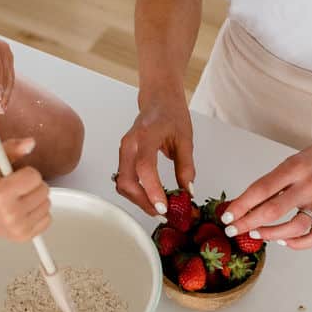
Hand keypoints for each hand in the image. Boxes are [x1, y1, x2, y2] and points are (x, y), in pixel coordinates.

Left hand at [0, 28, 14, 113]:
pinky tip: (2, 100)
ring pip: (10, 78)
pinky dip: (6, 89)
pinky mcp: (9, 59)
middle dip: (2, 94)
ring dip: (6, 94)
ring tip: (0, 109)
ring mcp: (9, 53)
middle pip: (6, 76)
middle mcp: (3, 49)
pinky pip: (9, 76)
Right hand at [0, 138, 49, 240]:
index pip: (34, 176)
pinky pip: (47, 219)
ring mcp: (18, 227)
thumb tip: (31, 143)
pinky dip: (38, 213)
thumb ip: (11, 147)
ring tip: (19, 199)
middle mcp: (10, 213)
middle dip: (33, 186)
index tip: (17, 177)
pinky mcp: (24, 236)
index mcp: (1, 193)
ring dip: (36, 199)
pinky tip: (23, 211)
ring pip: (47, 204)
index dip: (28, 173)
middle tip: (18, 188)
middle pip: (44, 190)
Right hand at [116, 93, 195, 216]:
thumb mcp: (185, 139)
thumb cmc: (171, 113)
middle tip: (162, 213)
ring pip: (123, 183)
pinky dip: (136, 192)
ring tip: (158, 208)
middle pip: (128, 180)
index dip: (152, 190)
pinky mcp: (123, 157)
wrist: (158, 98)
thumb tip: (187, 192)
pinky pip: (124, 179)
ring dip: (138, 200)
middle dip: (143, 201)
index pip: (145, 167)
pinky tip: (150, 198)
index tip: (163, 206)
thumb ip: (186, 167)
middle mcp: (130, 143)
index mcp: (146, 135)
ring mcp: (124, 150)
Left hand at [221, 137, 311, 249]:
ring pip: (294, 228)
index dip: (241, 205)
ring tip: (257, 233)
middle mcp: (309, 186)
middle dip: (248, 223)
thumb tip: (242, 206)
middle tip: (234, 229)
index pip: (262, 190)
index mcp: (295, 168)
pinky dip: (296, 244)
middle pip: (273, 211)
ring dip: (270, 234)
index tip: (227, 216)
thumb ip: (269, 184)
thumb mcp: (289, 163)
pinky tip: (283, 240)